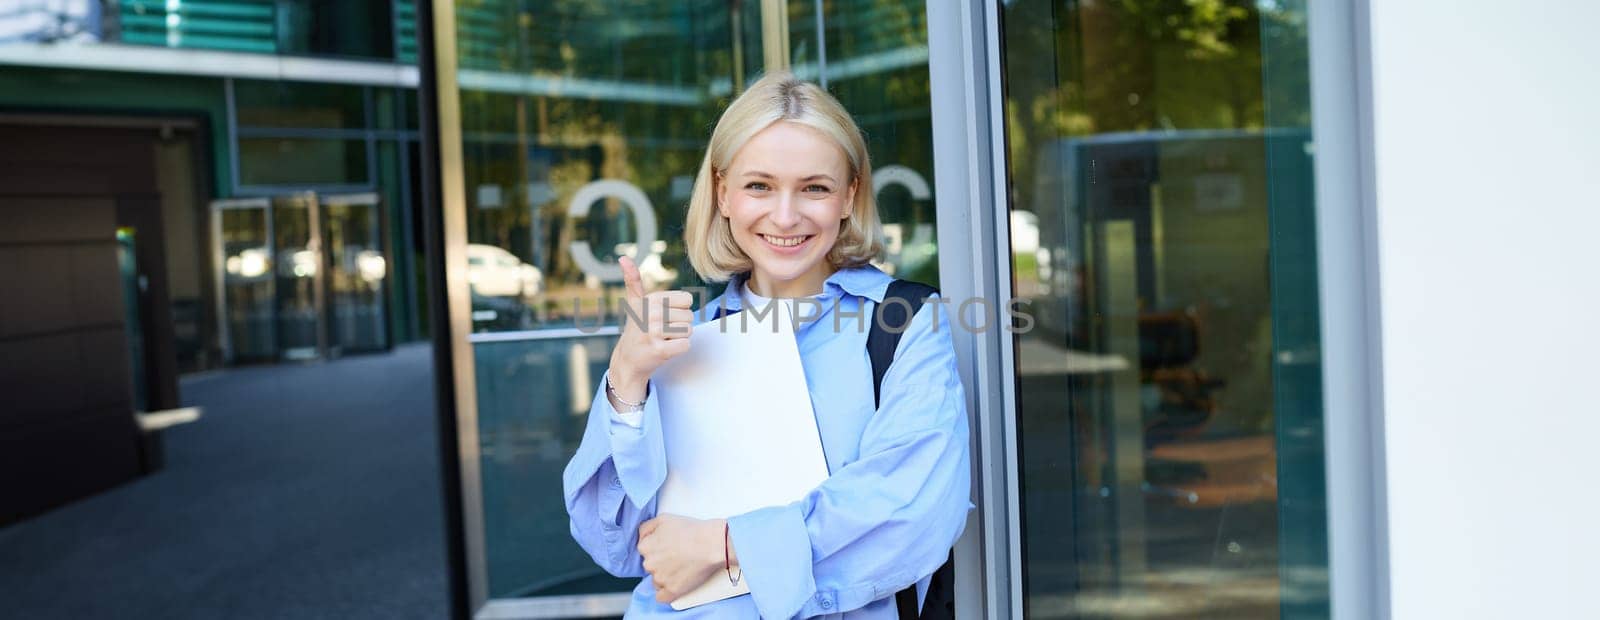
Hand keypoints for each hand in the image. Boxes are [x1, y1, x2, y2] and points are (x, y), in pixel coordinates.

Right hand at [608, 255, 693, 401]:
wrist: (628, 359)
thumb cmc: (638, 328)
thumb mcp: (635, 302)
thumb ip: (633, 280)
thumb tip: (623, 257)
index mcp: (650, 299)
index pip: (687, 299)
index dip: (679, 309)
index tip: (663, 316)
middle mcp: (651, 313)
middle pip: (690, 316)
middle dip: (680, 325)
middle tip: (662, 331)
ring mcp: (654, 332)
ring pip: (689, 330)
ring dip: (679, 338)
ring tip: (663, 339)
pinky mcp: (659, 350)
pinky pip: (686, 345)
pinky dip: (679, 349)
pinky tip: (665, 349)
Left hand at [637, 515, 728, 603]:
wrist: (712, 543)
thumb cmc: (692, 530)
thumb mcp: (663, 518)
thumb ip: (646, 528)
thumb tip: (642, 537)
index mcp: (645, 547)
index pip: (645, 551)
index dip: (657, 548)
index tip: (668, 548)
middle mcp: (649, 564)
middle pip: (651, 566)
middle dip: (661, 562)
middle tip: (677, 556)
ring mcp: (660, 579)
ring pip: (657, 581)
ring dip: (666, 577)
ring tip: (682, 568)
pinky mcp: (672, 591)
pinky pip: (662, 597)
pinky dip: (668, 592)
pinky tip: (676, 584)